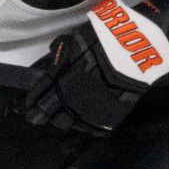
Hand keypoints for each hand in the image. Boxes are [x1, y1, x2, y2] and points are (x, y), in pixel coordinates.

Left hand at [25, 0, 168, 134]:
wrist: (139, 50)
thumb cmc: (105, 40)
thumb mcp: (76, 41)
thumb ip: (60, 56)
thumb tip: (48, 63)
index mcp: (63, 82)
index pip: (41, 99)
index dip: (34, 104)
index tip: (29, 107)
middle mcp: (74, 101)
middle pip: (54, 117)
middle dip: (47, 115)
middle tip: (43, 114)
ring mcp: (93, 111)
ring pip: (72, 124)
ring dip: (67, 119)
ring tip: (65, 116)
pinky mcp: (110, 118)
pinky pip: (93, 128)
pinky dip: (87, 125)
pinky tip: (85, 120)